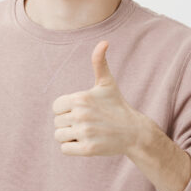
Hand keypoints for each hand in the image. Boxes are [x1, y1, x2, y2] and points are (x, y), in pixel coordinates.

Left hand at [52, 40, 146, 156]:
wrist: (134, 132)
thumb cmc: (117, 106)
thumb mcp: (107, 84)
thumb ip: (99, 63)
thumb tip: (104, 42)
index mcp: (81, 98)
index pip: (56, 107)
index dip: (66, 110)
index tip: (82, 111)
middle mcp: (81, 115)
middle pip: (57, 122)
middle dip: (69, 124)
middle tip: (88, 124)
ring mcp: (85, 132)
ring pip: (59, 136)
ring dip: (70, 137)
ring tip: (87, 133)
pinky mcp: (88, 149)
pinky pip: (65, 149)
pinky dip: (73, 148)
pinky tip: (87, 142)